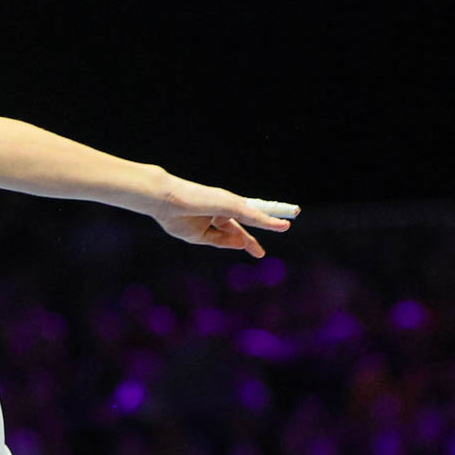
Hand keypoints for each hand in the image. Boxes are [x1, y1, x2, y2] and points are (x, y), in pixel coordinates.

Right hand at [146, 175, 296, 258]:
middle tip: (276, 246)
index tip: (258, 252)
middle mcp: (225, 209)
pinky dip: (267, 220)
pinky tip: (281, 225)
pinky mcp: (231, 203)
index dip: (248, 242)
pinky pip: (253, 214)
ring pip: (254, 216)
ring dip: (272, 220)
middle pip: (248, 222)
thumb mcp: (201, 236)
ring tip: (290, 220)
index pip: (236, 230)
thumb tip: (243, 243)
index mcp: (215, 217)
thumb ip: (222, 240)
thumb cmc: (176, 217)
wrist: (164, 202)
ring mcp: (229, 204)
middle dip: (263, 231)